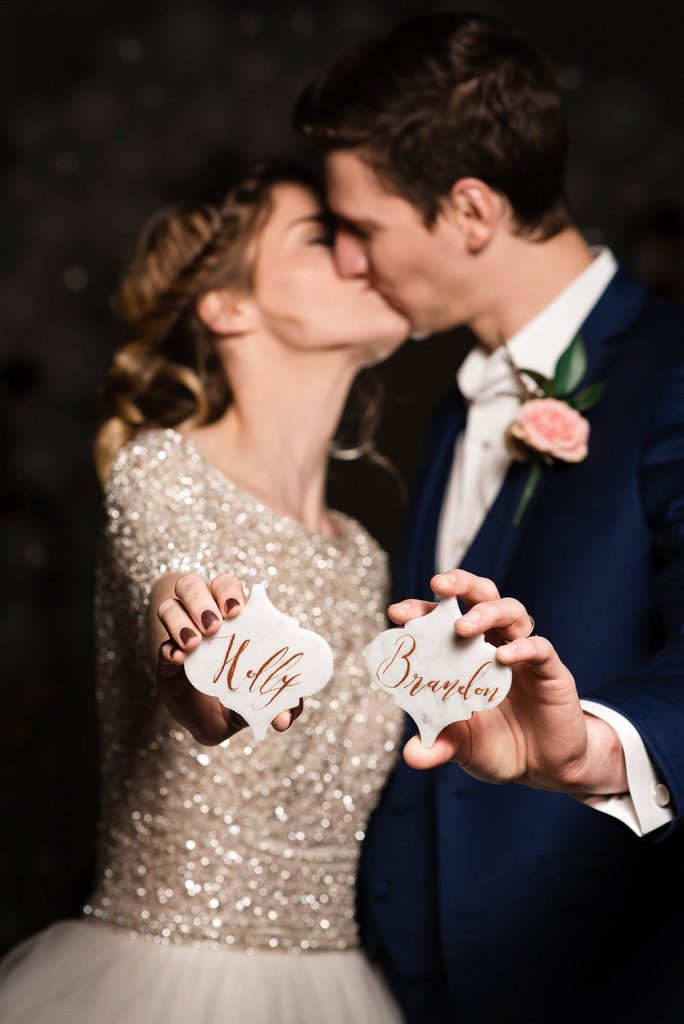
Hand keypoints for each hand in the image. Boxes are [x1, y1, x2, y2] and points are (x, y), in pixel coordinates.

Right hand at [154, 573, 303, 744]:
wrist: (213, 721)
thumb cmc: (244, 694)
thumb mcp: (265, 698)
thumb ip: (282, 703)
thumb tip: (284, 719)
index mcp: (234, 617)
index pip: (226, 587)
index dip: (228, 591)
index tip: (236, 609)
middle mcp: (204, 619)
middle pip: (192, 586)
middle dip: (200, 600)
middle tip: (214, 626)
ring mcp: (181, 636)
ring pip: (170, 607)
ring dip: (180, 620)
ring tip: (194, 643)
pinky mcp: (166, 660)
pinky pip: (161, 645)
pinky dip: (168, 649)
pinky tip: (178, 659)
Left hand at [389, 569, 626, 794]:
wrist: (545, 768)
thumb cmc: (499, 745)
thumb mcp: (462, 747)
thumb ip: (439, 745)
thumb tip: (411, 755)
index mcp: (467, 652)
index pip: (444, 617)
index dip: (421, 610)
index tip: (396, 613)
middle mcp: (495, 643)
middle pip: (481, 595)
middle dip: (460, 583)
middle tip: (437, 585)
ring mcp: (524, 655)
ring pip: (511, 611)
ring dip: (486, 611)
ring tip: (464, 626)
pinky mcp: (551, 672)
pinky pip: (540, 648)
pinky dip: (522, 647)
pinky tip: (503, 656)